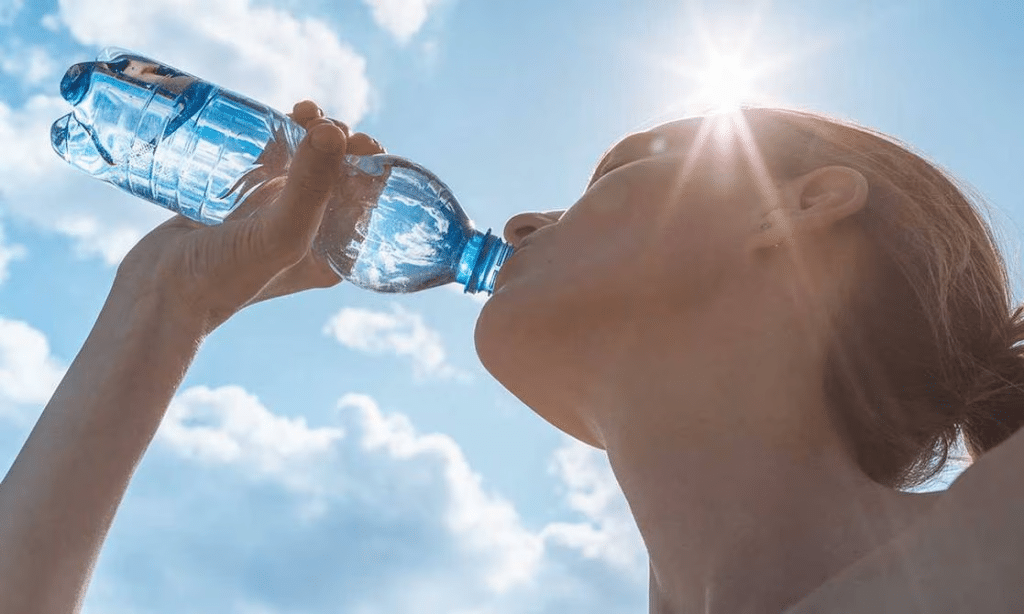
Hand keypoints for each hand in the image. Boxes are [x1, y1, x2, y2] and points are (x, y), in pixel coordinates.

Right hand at [113, 100, 385, 335]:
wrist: (156, 294)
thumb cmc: (225, 277)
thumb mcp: (281, 235)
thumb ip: (311, 186)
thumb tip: (337, 130)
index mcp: (330, 253)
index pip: (364, 203)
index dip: (368, 168)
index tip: (360, 140)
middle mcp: (306, 234)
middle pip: (335, 178)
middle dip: (338, 144)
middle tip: (323, 122)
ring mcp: (270, 215)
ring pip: (301, 164)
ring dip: (309, 134)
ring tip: (303, 110)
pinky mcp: (238, 200)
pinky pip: (266, 161)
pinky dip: (275, 137)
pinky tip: (276, 117)